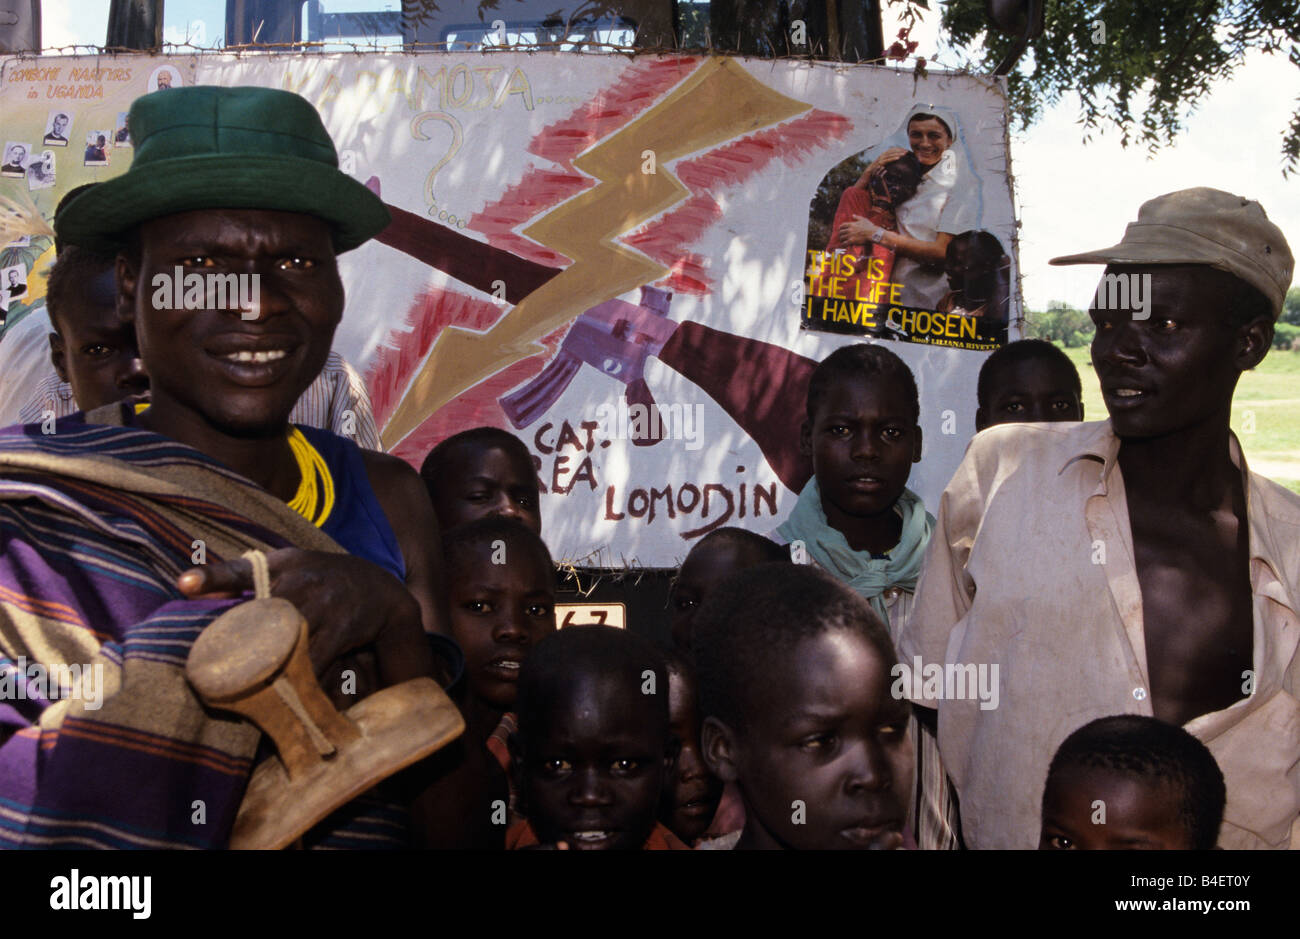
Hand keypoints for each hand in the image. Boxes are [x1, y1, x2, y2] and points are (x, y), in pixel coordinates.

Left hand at [177, 549, 432, 687]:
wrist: (381, 589)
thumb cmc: (323, 581)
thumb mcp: (290, 567)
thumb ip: (245, 577)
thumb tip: (187, 589)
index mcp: (282, 564)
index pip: (241, 568)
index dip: (212, 577)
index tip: (183, 585)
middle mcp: (301, 580)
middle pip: (259, 615)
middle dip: (236, 644)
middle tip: (209, 671)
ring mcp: (323, 603)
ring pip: (285, 642)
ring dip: (265, 668)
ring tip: (241, 691)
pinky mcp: (343, 626)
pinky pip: (314, 659)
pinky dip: (299, 678)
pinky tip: (286, 694)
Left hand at [837, 215, 879, 246]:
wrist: (872, 233)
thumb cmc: (869, 226)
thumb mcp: (863, 219)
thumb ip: (857, 217)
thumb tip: (853, 215)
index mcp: (851, 224)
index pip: (842, 225)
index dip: (840, 228)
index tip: (841, 230)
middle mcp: (849, 229)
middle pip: (841, 232)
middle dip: (840, 234)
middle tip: (841, 236)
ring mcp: (850, 235)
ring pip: (842, 238)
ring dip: (841, 240)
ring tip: (842, 241)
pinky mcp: (852, 241)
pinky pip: (844, 243)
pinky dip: (843, 244)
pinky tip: (844, 245)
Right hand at [867, 147, 908, 175]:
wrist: (868, 175)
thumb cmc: (877, 171)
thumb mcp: (884, 165)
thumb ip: (888, 162)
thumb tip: (896, 161)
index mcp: (883, 155)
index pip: (892, 150)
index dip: (899, 149)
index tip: (905, 150)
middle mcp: (882, 155)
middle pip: (892, 151)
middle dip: (900, 151)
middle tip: (907, 151)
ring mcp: (880, 159)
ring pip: (890, 155)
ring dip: (898, 154)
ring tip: (904, 154)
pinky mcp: (879, 163)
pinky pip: (887, 160)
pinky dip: (893, 158)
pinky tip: (898, 158)